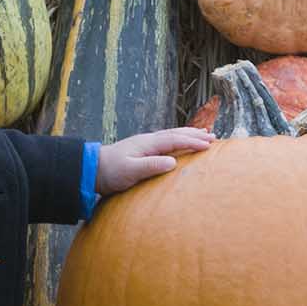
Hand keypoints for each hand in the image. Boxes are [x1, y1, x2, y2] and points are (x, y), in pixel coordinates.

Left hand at [96, 127, 213, 195]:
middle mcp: (148, 141)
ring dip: (188, 135)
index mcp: (147, 144)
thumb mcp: (130, 171)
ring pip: (172, 136)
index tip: (209, 144)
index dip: (192, 141)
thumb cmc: (111, 171)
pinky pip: (166, 141)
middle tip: (214, 137)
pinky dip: (178, 140)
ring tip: (204, 135)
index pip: (174, 140)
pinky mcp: (143, 150)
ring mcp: (145, 144)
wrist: (92, 169)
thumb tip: (172, 162)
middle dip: (195, 135)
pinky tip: (181, 143)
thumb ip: (150, 166)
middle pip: (176, 134)